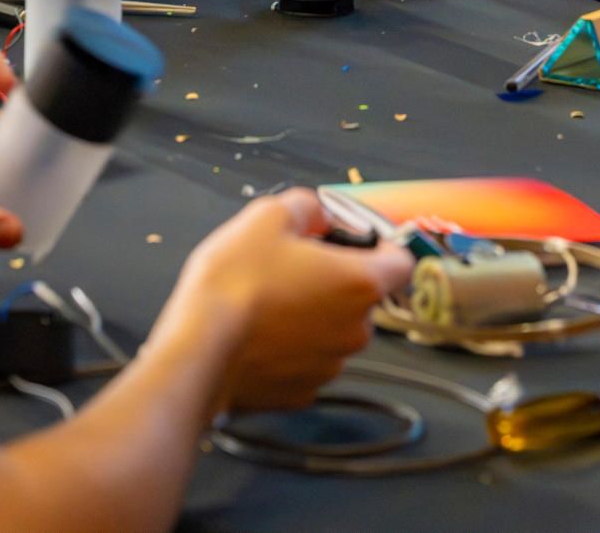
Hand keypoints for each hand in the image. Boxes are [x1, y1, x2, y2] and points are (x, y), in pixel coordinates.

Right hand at [158, 190, 412, 415]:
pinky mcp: (300, 392)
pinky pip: (306, 362)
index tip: (351, 241)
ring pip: (333, 331)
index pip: (402, 262)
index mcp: (360, 283)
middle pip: (362, 298)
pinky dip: (290, 349)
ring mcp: (329, 366)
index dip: (380, 247)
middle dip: (335, 281)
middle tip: (293, 267)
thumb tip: (317, 212)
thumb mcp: (268, 216)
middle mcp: (355, 330)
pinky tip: (258, 335)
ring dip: (311, 316)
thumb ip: (307, 206)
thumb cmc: (234, 283)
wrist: (197, 350)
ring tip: (267, 302)